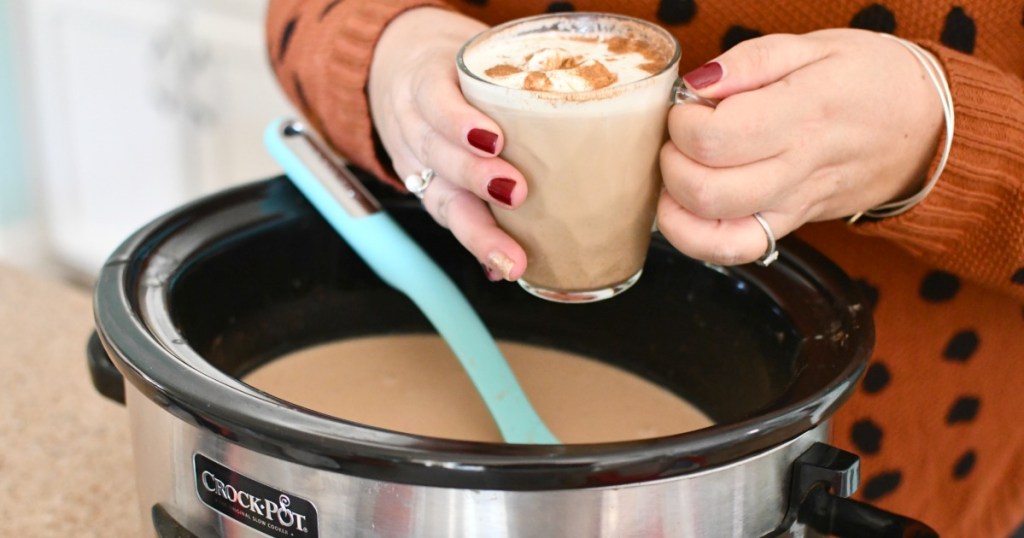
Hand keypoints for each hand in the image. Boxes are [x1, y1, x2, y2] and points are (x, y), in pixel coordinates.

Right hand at [368, 8, 527, 280]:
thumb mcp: (475, 59)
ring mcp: (418, 166)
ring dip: (479, 230)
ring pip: (441, 199)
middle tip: (516, 191)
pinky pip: (449, 222)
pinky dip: (476, 245)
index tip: (492, 139)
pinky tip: (500, 269)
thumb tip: (592, 103)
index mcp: (425, 81)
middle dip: (476, 176)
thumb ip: (515, 76)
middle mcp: (415, 127)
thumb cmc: (460, 71)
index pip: (435, 98)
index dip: (459, 122)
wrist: (407, 76)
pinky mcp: (428, 194)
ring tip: (511, 256)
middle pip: (438, 154)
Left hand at [658, 29, 944, 264]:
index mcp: (802, 113)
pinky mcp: (792, 225)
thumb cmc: (869, 79)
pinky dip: (696, 238)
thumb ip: (752, 60)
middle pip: (707, 191)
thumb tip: (699, 82)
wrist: (927, 128)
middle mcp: (798, 167)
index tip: (689, 103)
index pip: (715, 138)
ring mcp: (795, 205)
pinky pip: (736, 251)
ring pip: (716, 231)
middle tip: (682, 136)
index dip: (682, 122)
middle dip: (672, 161)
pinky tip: (687, 209)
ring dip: (677, 201)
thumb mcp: (816, 46)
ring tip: (683, 168)